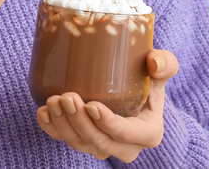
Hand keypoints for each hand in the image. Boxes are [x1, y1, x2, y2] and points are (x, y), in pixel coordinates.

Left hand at [35, 49, 178, 161]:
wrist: (132, 89)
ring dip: (63, 124)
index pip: (126, 134)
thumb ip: (165, 64)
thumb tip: (154, 61)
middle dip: (79, 122)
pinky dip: (51, 128)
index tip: (91, 105)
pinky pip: (64, 140)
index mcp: (148, 133)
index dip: (108, 124)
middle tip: (66, 97)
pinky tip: (43, 112)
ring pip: (79, 143)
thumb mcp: (161, 70)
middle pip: (98, 142)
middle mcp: (125, 146)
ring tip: (53, 100)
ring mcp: (102, 146)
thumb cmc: (147, 78)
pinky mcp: (83, 141)